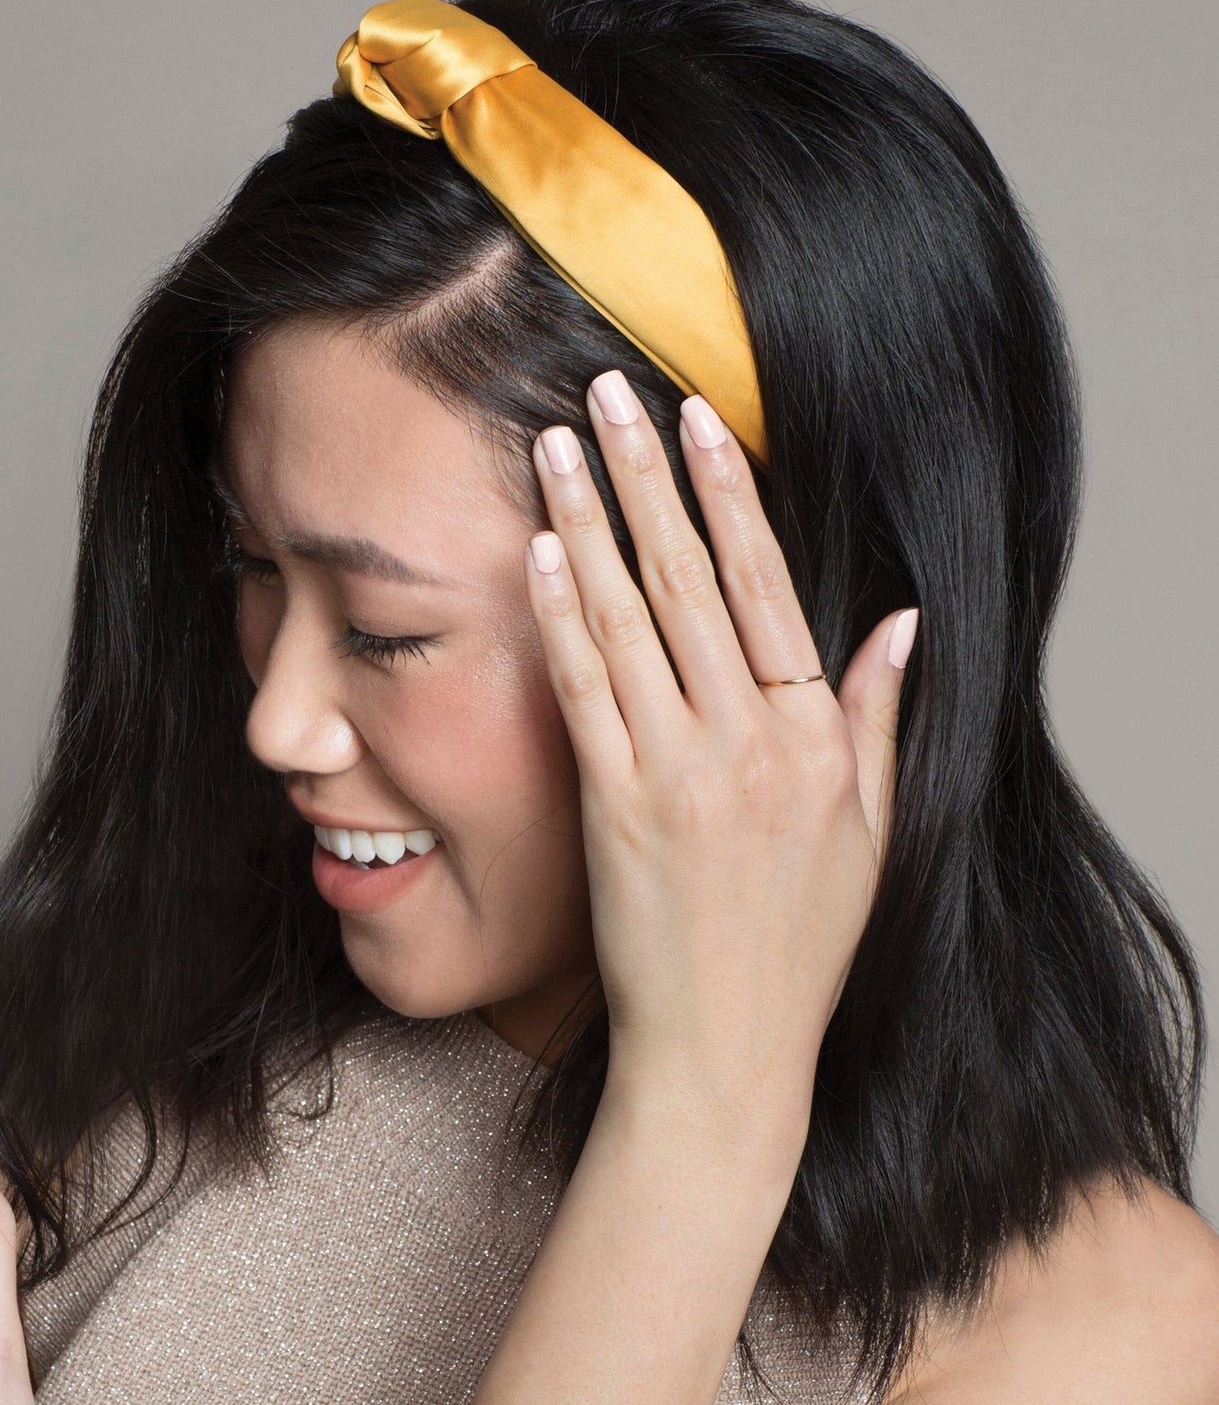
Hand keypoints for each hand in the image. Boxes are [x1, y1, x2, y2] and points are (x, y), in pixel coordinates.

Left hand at [524, 371, 915, 1137]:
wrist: (723, 1047)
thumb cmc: (798, 942)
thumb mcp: (871, 833)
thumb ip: (878, 719)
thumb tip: (899, 622)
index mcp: (815, 737)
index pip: (766, 586)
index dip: (730, 494)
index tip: (700, 418)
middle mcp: (746, 742)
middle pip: (689, 579)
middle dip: (646, 475)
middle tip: (610, 393)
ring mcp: (673, 772)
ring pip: (628, 619)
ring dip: (591, 521)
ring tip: (558, 444)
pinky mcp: (610, 807)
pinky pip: (581, 692)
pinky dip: (560, 616)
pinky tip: (540, 550)